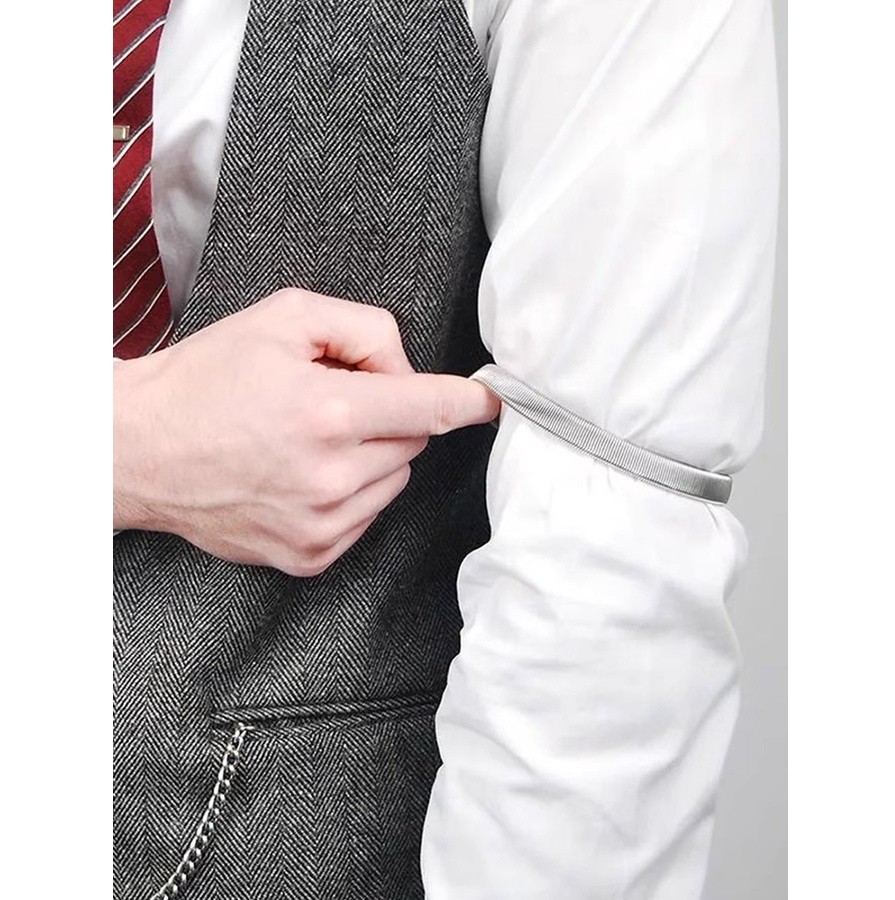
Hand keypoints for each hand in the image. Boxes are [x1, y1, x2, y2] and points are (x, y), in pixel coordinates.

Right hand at [114, 288, 498, 575]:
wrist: (139, 449)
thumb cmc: (205, 379)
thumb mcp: (283, 318)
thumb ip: (363, 329)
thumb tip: (407, 368)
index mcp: (329, 412)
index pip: (431, 407)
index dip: (470, 402)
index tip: (494, 403)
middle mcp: (331, 477)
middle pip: (413, 443)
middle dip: (391, 416)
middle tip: (334, 401)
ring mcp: (320, 525)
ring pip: (394, 482)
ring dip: (373, 457)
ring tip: (311, 440)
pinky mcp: (307, 556)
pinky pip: (366, 518)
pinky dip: (352, 494)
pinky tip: (304, 476)